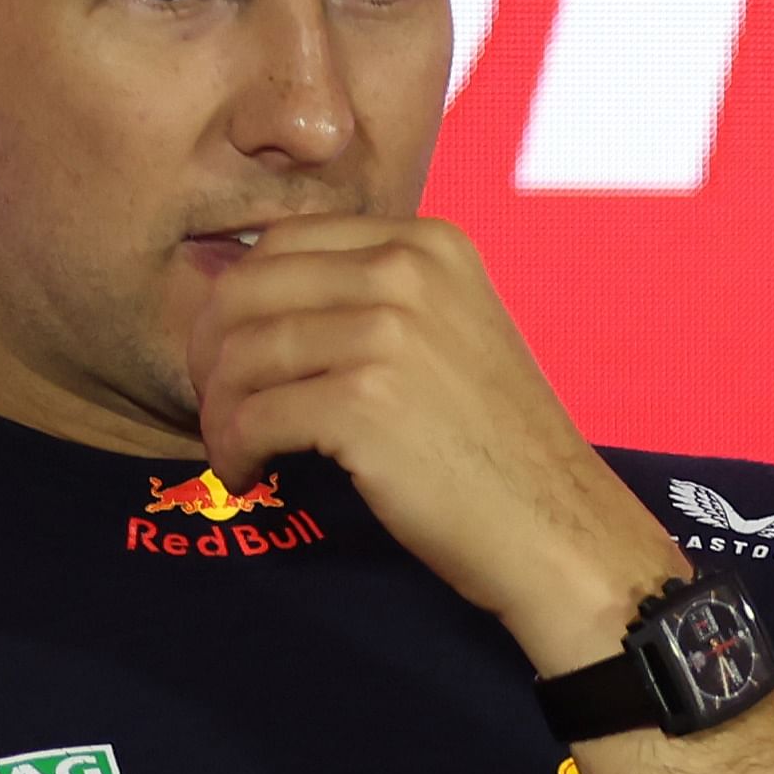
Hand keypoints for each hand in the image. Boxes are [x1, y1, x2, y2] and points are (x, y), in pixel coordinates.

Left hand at [181, 213, 682, 670]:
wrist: (562, 530)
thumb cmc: (503, 449)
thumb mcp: (455, 333)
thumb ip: (377, 299)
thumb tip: (248, 296)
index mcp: (428, 244)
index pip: (283, 243)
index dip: (238, 301)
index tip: (234, 356)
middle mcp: (408, 271)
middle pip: (248, 289)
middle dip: (211, 352)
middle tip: (218, 406)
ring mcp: (388, 334)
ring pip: (242, 354)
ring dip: (220, 411)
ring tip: (236, 451)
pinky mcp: (365, 402)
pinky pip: (253, 415)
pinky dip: (236, 450)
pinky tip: (251, 474)